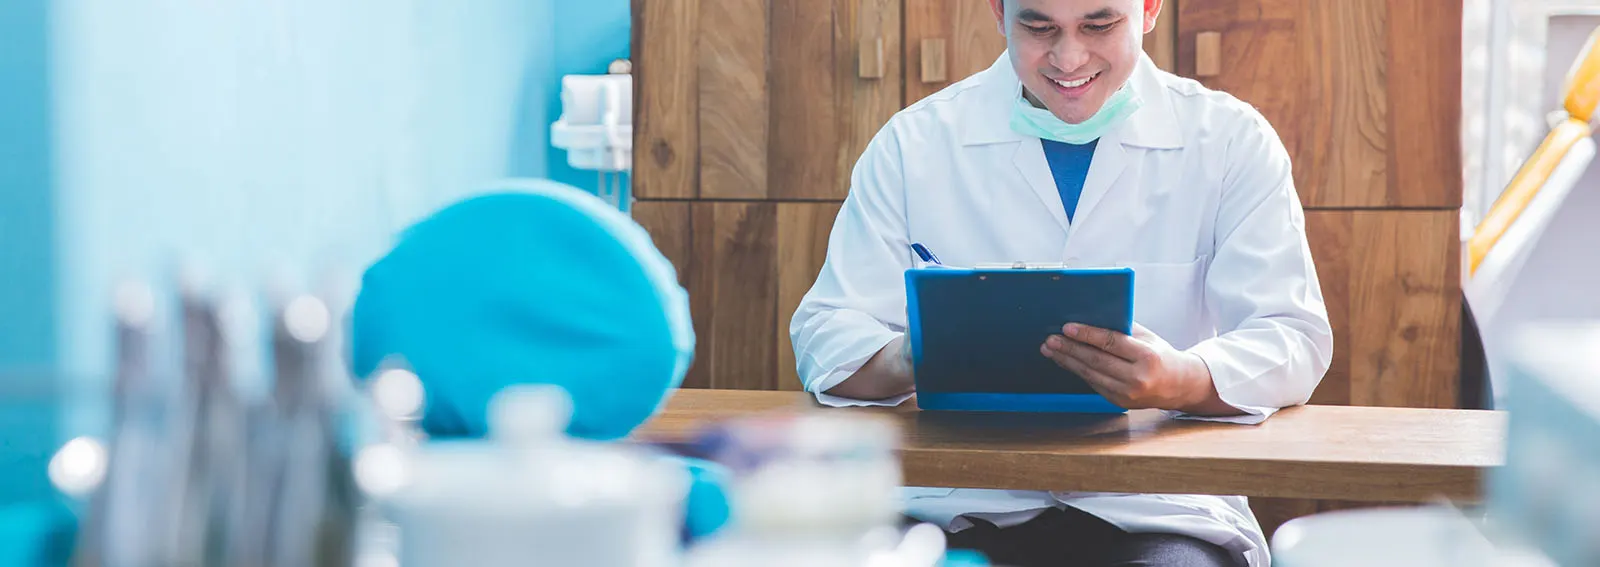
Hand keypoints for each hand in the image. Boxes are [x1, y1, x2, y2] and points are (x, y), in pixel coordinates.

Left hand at [1039, 322, 1232, 413]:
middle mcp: (1137, 378)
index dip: (1087, 335)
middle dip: (1070, 349)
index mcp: (1147, 357)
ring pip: (1090, 374)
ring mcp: (1127, 394)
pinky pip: (1093, 383)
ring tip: (1050, 350)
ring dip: (1067, 361)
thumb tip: (1090, 316)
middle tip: (1050, 339)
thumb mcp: (1148, 337)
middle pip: (1096, 360)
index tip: (1067, 327)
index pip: (1111, 343)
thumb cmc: (1160, 355)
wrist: (1179, 385)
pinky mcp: (1119, 402)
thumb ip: (1123, 328)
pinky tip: (1065, 361)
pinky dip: (1077, 371)